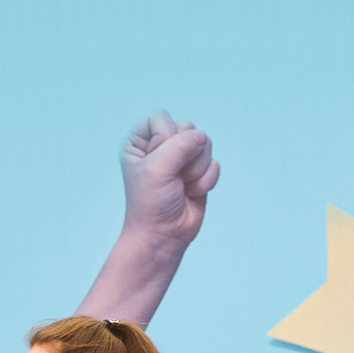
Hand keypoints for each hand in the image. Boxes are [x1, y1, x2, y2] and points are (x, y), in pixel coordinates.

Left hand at [120, 111, 219, 249]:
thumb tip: (203, 137)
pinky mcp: (199, 171)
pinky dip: (205, 181)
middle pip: (187, 128)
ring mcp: (182, 158)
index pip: (161, 117)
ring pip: (204, 144)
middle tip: (171, 177)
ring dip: (195, 170)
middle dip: (184, 156)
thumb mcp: (158, 169)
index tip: (156, 163)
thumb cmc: (151, 203)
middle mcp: (161, 145)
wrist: (164, 235)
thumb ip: (180, 145)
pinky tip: (191, 193)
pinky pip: (214, 163)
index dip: (165, 137)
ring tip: (181, 186)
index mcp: (140, 140)